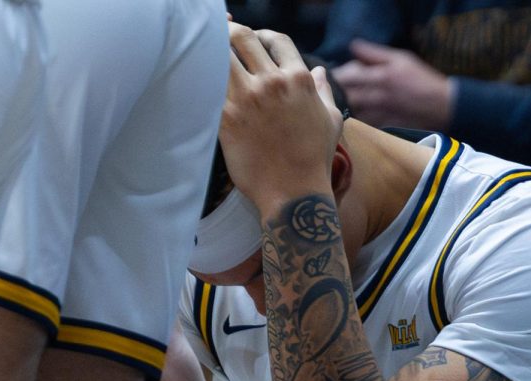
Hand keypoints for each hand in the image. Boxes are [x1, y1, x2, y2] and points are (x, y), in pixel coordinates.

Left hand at [221, 23, 343, 214]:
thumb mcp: (330, 122)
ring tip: (208, 59)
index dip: (262, 36)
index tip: (254, 43)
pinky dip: (202, 79)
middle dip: (231, 35)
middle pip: (243, 38)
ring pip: (221, 56)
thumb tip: (319, 72)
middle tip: (224, 44)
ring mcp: (248, 99)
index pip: (275, 39)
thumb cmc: (315, 162)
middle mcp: (272, 82)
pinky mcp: (227, 119)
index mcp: (298, 78)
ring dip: (213, 53)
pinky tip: (200, 83)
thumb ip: (323, 92)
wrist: (294, 195)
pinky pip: (208, 86)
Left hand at [333, 41, 454, 129]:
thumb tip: (354, 46)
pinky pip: (363, 122)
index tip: (332, 73)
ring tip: (341, 100)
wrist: (440, 105)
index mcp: (381, 76)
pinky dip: (355, 116)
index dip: (337, 75)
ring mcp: (380, 112)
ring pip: (352, 110)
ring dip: (345, 105)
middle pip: (347, 95)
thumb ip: (375, 54)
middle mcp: (378, 95)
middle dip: (338, 91)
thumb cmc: (421, 78)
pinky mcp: (383, 124)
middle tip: (333, 88)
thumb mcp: (401, 58)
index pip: (349, 75)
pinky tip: (355, 112)